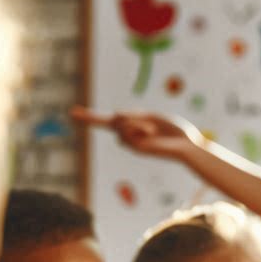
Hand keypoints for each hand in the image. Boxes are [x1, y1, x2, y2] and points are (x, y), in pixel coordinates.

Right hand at [70, 106, 206, 163]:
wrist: (187, 145)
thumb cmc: (175, 131)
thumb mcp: (150, 117)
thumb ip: (131, 116)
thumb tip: (114, 115)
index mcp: (134, 126)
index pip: (108, 121)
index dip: (90, 117)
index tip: (72, 113)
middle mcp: (130, 135)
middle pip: (109, 120)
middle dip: (112, 116)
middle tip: (134, 120)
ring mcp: (131, 143)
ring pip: (119, 125)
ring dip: (134, 121)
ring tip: (150, 127)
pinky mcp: (135, 148)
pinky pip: (127, 132)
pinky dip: (138, 127)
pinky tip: (151, 132)